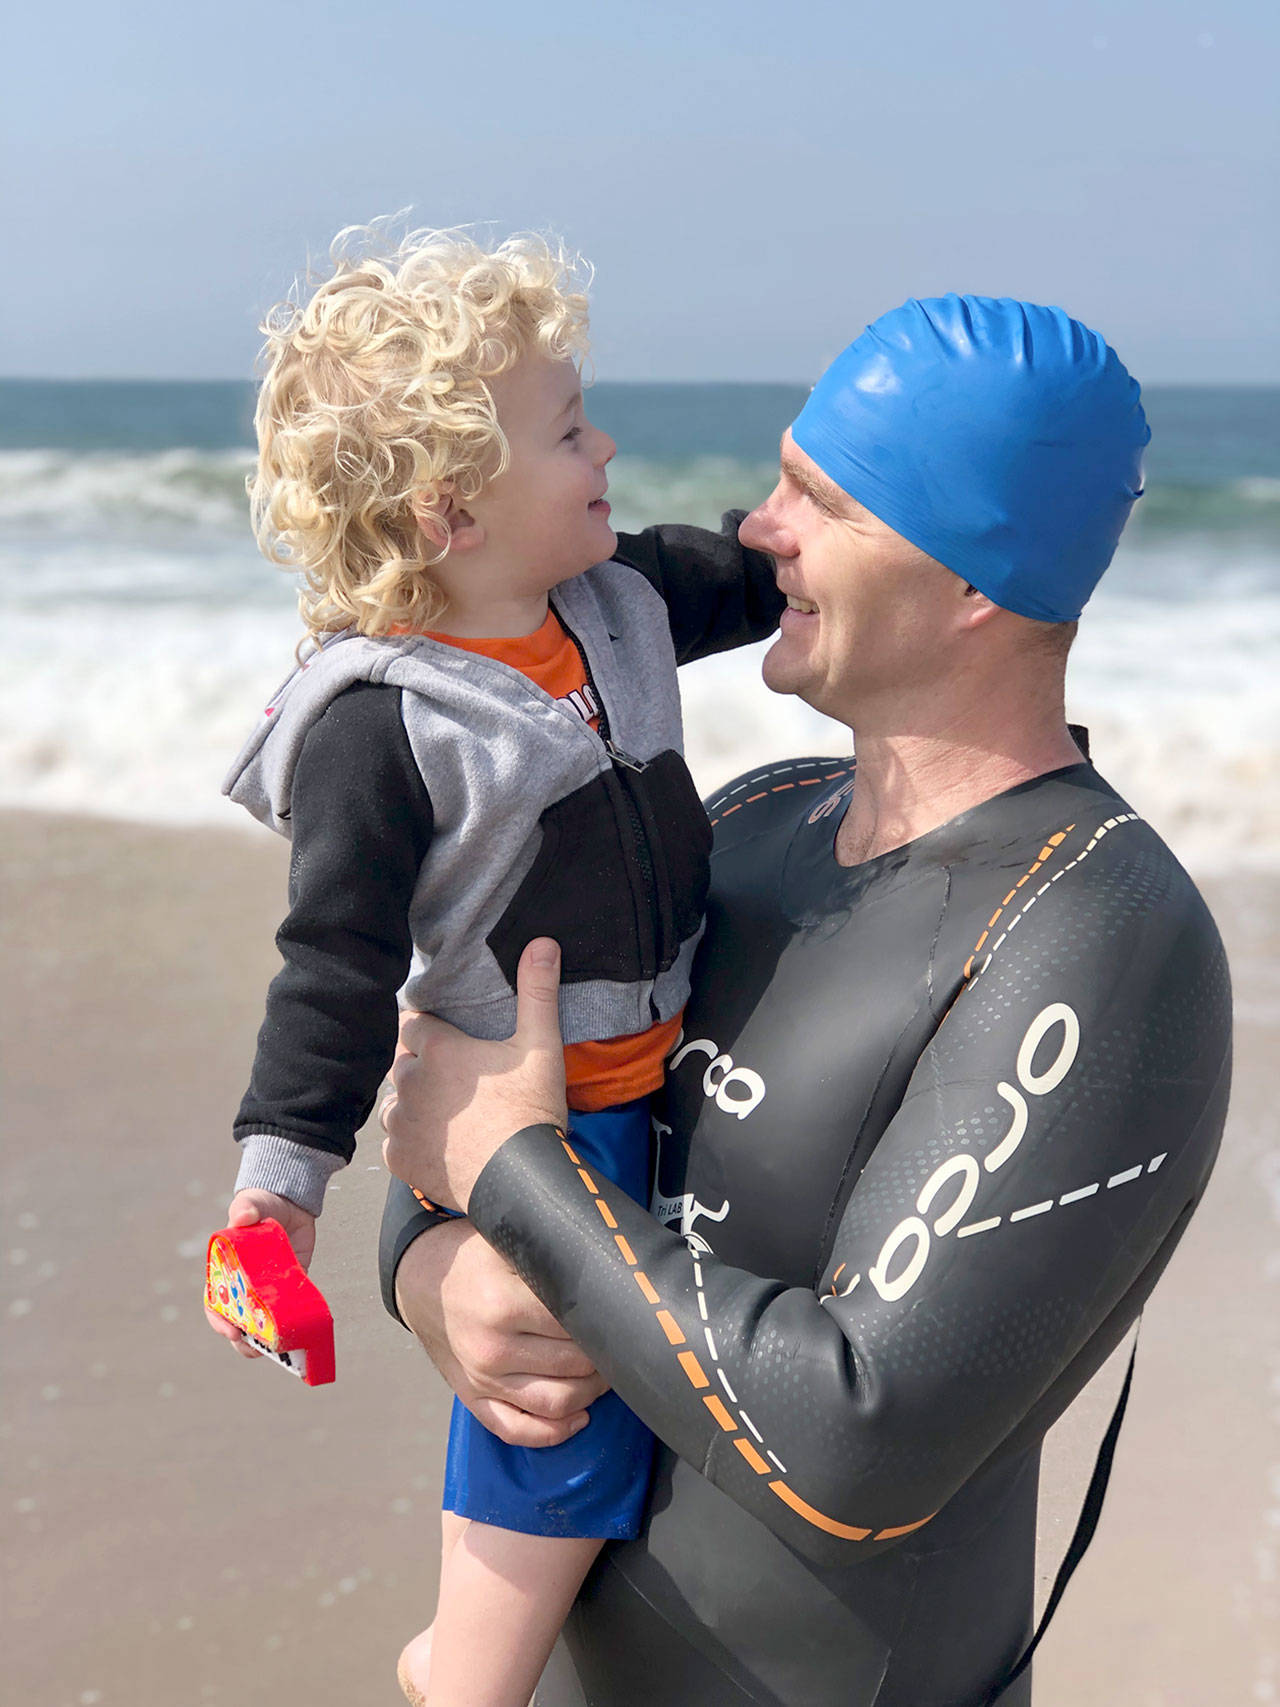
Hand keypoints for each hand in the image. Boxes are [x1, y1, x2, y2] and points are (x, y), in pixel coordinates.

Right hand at [204, 1189, 317, 1359]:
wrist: (290, 1203)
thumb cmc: (261, 1205)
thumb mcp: (251, 1204)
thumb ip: (246, 1208)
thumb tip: (242, 1216)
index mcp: (225, 1271)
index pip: (216, 1303)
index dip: (219, 1321)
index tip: (230, 1332)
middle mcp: (243, 1285)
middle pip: (238, 1321)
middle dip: (243, 1341)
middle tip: (253, 1349)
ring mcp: (266, 1289)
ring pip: (262, 1323)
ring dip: (266, 1340)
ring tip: (276, 1351)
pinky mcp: (289, 1286)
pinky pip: (288, 1310)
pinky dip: (291, 1323)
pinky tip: (298, 1334)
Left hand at [380, 938, 567, 1213]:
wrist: (522, 1181)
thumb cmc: (532, 1111)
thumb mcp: (541, 1046)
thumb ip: (537, 992)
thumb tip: (543, 943)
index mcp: (438, 1050)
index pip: (412, 1023)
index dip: (431, 1031)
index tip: (451, 1043)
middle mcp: (409, 1082)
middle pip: (404, 1063)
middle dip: (424, 1067)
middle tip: (459, 1082)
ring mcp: (401, 1123)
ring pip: (396, 1102)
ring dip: (414, 1104)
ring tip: (451, 1115)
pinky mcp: (399, 1158)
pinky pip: (396, 1141)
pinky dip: (413, 1142)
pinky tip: (443, 1145)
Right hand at [395, 1217, 607, 1446]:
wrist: (420, 1279)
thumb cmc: (472, 1258)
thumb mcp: (508, 1243)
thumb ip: (549, 1259)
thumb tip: (601, 1272)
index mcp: (503, 1305)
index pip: (576, 1327)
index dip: (606, 1325)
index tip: (621, 1318)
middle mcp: (492, 1349)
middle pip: (573, 1368)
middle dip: (605, 1360)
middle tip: (618, 1345)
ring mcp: (481, 1380)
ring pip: (555, 1404)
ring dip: (590, 1395)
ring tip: (604, 1375)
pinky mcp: (472, 1399)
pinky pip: (516, 1430)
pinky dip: (553, 1432)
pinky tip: (578, 1417)